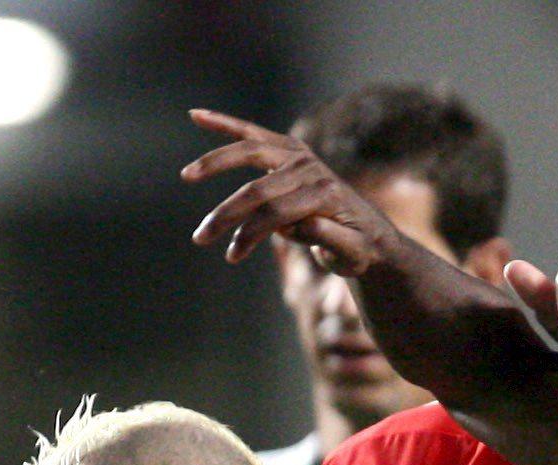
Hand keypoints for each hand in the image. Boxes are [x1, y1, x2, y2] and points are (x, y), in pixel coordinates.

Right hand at [183, 110, 396, 271]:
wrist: (370, 233)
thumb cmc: (358, 250)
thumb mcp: (353, 255)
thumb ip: (330, 240)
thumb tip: (300, 226)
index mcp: (326, 195)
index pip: (277, 213)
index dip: (250, 234)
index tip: (232, 256)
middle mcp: (312, 169)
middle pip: (258, 187)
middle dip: (226, 213)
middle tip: (200, 237)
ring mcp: (300, 156)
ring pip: (250, 152)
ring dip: (216, 162)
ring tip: (187, 175)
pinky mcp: (289, 150)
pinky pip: (252, 133)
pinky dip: (224, 124)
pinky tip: (195, 115)